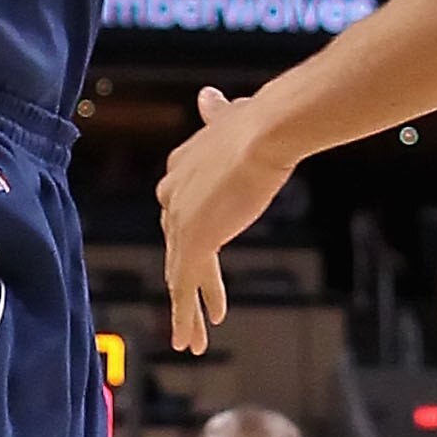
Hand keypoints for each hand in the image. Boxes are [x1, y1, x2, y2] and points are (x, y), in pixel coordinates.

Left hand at [158, 85, 294, 353]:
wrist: (264, 134)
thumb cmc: (257, 121)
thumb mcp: (232, 117)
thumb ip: (217, 114)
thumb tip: (207, 96)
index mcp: (179, 166)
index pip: (178, 207)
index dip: (187, 232)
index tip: (198, 250)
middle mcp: (171, 194)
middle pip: (175, 245)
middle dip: (184, 275)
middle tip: (192, 305)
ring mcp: (179, 221)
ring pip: (178, 274)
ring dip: (185, 309)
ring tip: (191, 339)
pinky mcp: (192, 243)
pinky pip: (185, 290)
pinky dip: (187, 317)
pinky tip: (191, 340)